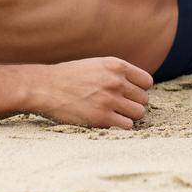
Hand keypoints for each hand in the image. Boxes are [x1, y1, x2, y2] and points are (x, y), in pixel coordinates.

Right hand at [35, 57, 151, 128]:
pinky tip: (108, 122)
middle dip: (133, 103)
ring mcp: (109, 100)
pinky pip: (127, 126)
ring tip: (114, 114)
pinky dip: (120, 126)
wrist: (44, 87)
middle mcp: (116, 81)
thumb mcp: (96, 65)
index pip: (147, 81)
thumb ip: (117, 73)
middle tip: (118, 106)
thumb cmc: (69, 77)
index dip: (139, 89)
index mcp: (116, 65)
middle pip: (143, 99)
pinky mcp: (102, 118)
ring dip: (129, 116)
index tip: (128, 94)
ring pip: (138, 113)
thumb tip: (138, 87)